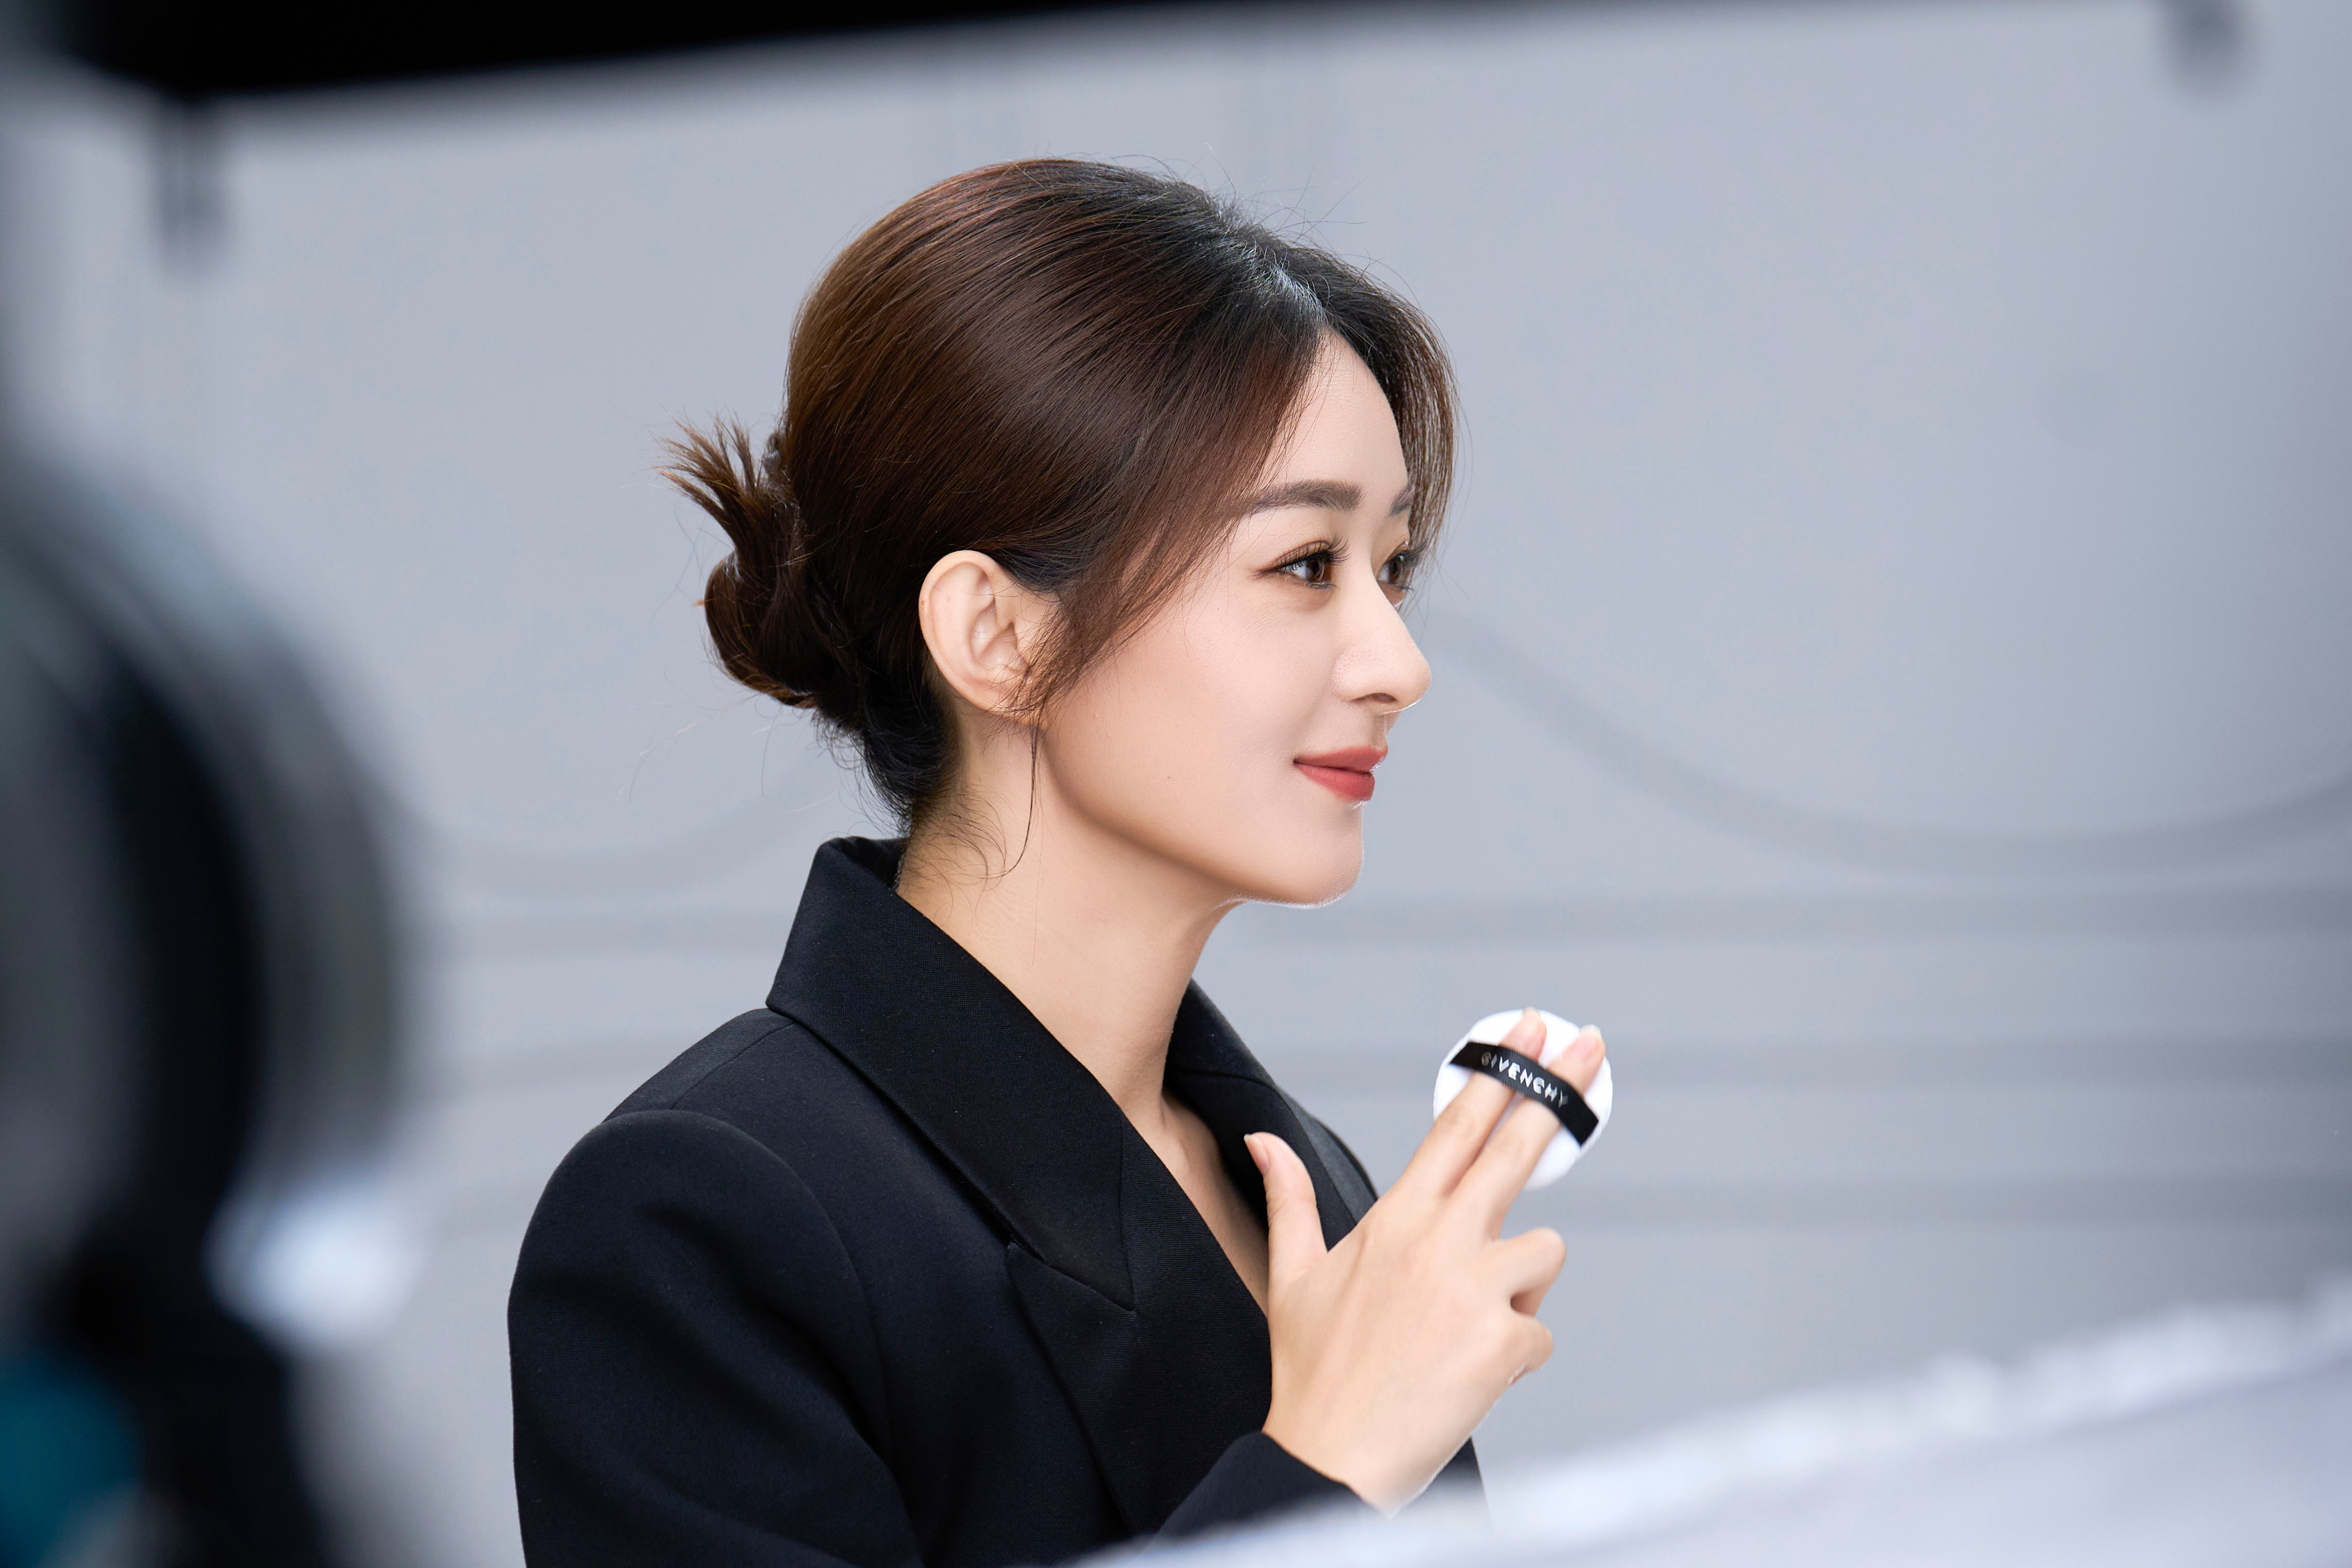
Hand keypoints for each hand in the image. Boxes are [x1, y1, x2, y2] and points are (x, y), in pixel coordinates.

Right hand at [1250, 1008, 1604, 1512]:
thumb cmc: (1313, 1375)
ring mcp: (1474, 1289)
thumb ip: (1290, 1199)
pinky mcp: (1505, 1341)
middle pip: (1515, 1148)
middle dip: (1557, 1090)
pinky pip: (1540, 1332)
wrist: (1328, 1461)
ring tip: (1462, 1332)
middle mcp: (1437, 1241)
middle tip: (1590, 1044)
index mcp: (1393, 1220)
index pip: (1456, 1126)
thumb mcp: (1291, 1277)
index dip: (1498, 1071)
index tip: (1528, 1030)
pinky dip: (1514, 1356)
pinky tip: (1468, 1376)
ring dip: (1517, 1289)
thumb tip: (1263, 1141)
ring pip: (1542, 1253)